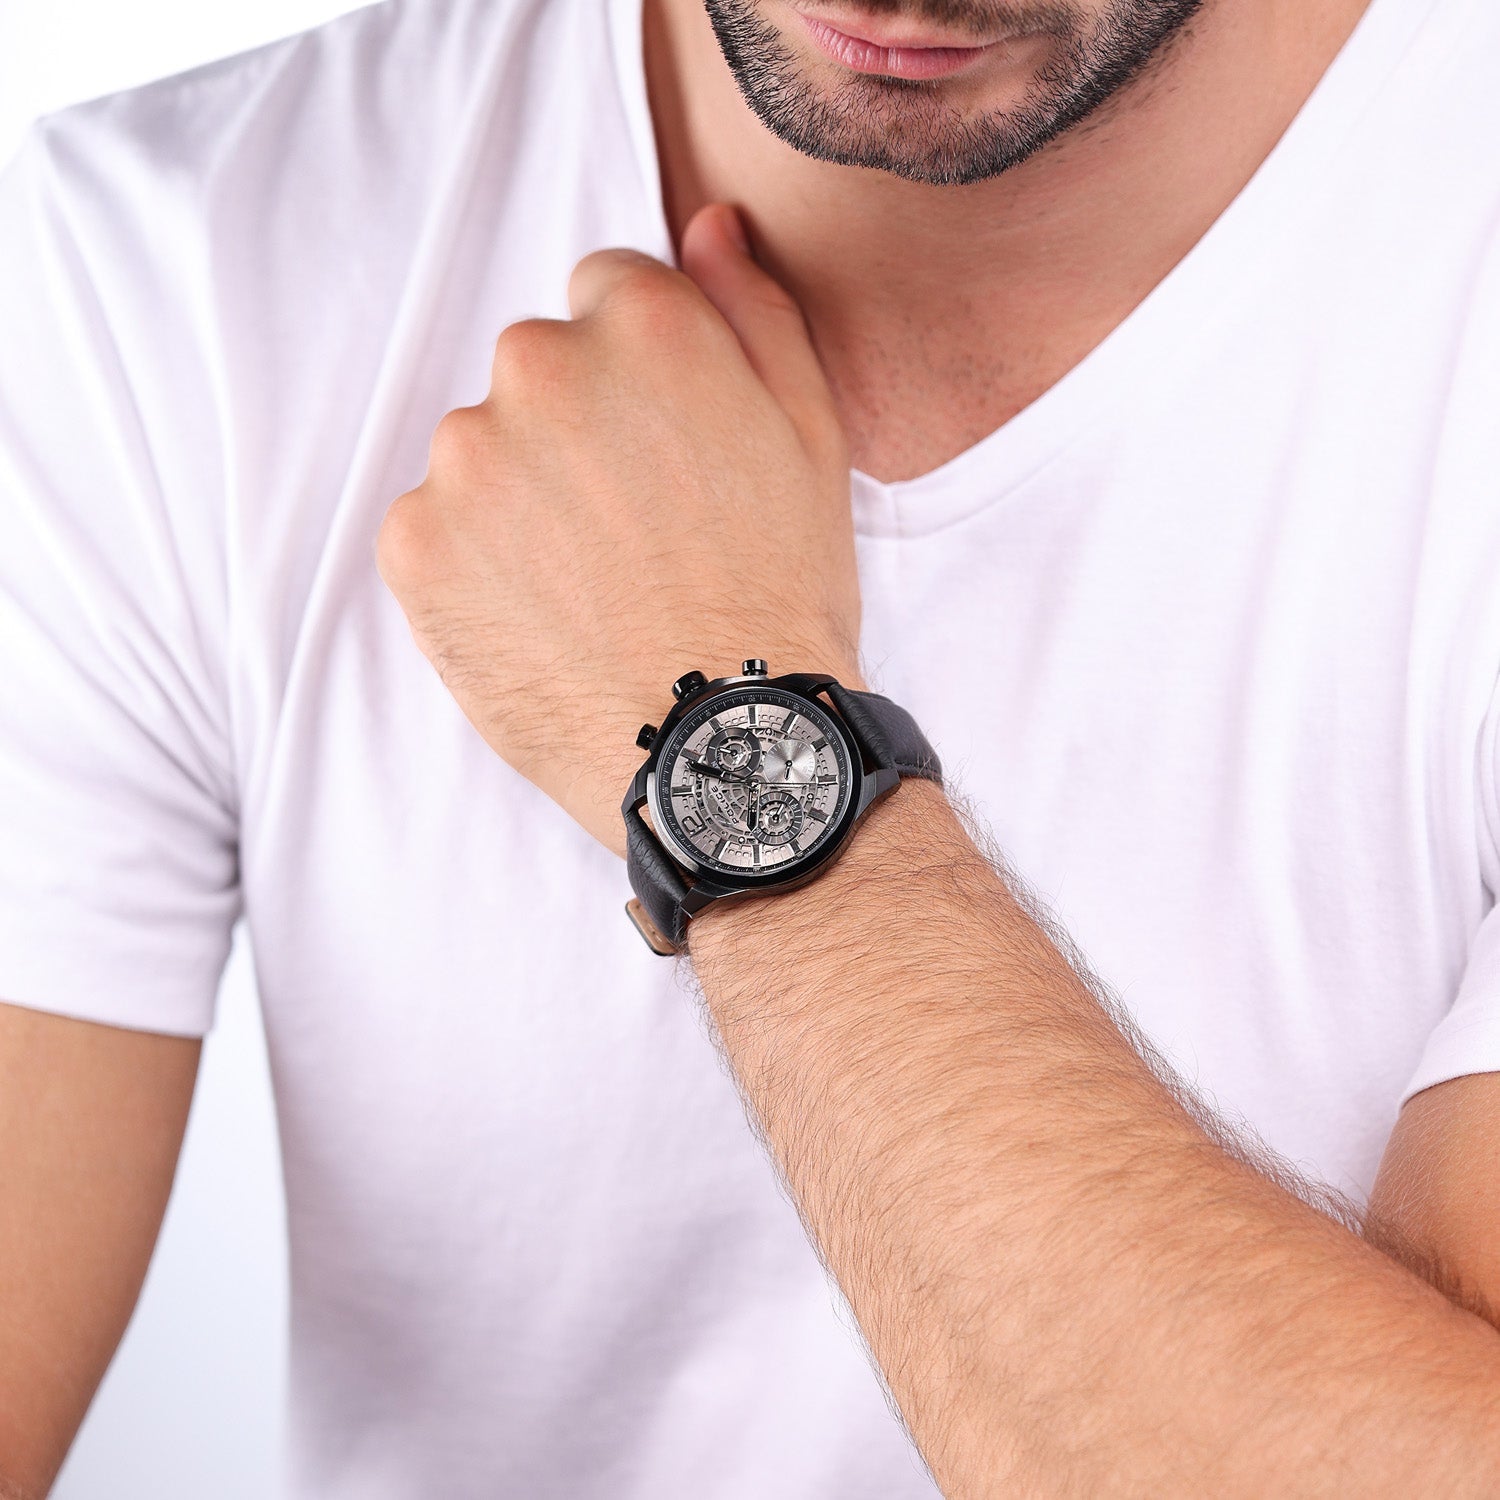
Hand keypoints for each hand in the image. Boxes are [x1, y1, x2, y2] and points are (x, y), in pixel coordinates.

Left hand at [376, 204, 863, 858]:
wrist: (721, 748)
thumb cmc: (781, 595)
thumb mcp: (811, 439)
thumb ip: (753, 312)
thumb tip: (707, 225)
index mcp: (642, 326)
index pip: (606, 293)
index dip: (643, 376)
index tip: (665, 451)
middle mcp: (537, 368)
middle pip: (537, 368)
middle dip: (576, 429)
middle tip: (634, 531)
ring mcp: (465, 459)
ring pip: (482, 450)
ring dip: (520, 497)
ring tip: (589, 584)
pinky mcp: (413, 545)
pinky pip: (434, 526)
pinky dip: (473, 563)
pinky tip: (540, 616)